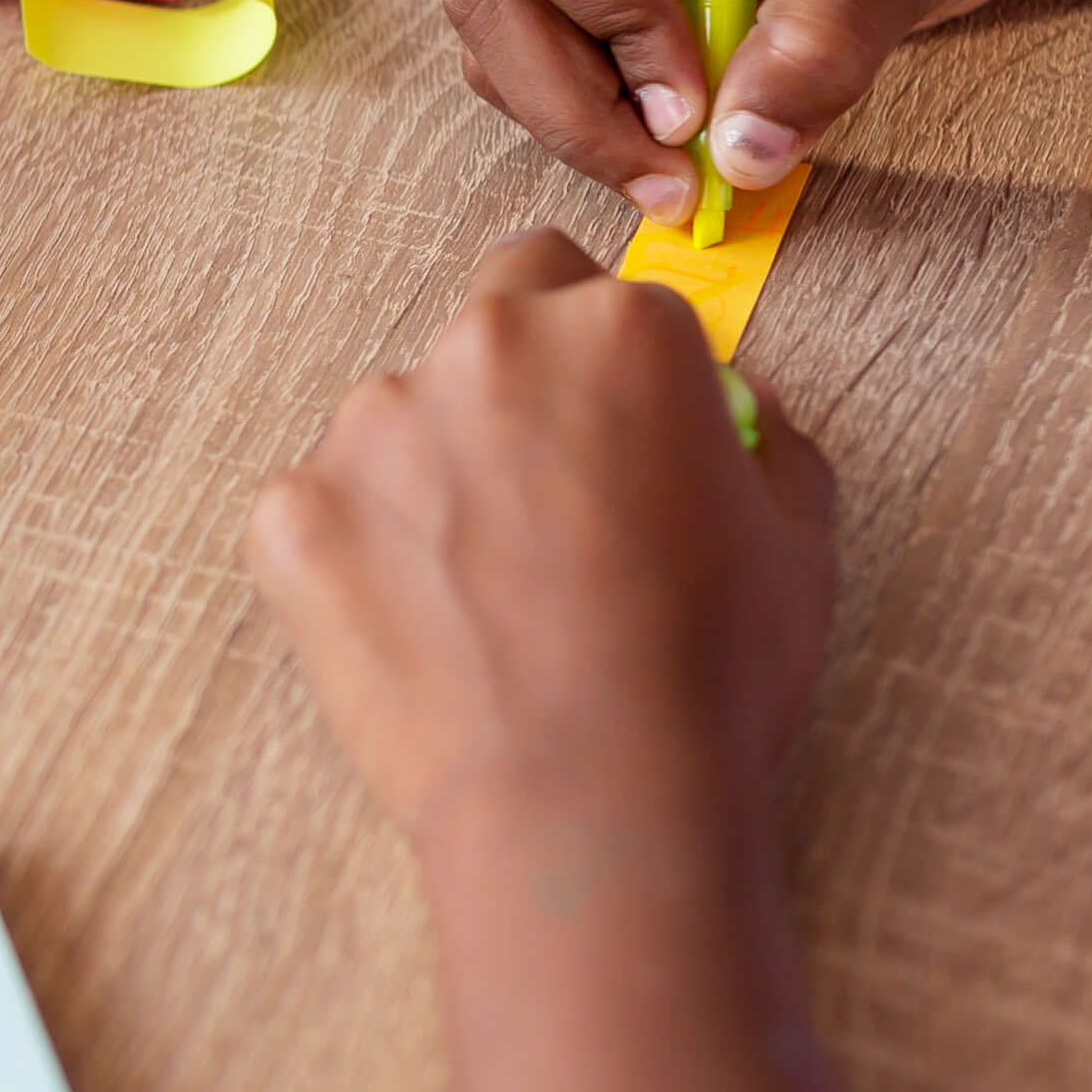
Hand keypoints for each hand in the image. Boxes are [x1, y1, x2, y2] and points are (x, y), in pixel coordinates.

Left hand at [249, 237, 838, 861]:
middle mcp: (486, 345)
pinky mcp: (293, 511)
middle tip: (544, 502)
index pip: (593, 291)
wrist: (588, 800)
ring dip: (432, 473)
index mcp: (618, 328)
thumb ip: (762, 436)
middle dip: (516, 383)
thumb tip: (733, 403)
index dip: (610, 370)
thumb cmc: (710, 675)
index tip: (618, 439)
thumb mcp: (798, 538)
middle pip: (492, 320)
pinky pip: (320, 510)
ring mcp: (373, 425)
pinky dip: (357, 556)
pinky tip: (418, 633)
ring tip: (482, 595)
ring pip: (398, 418)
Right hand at [447, 0, 1063, 222]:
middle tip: (677, 187)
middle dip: (577, 107)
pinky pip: (526, 49)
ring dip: (578, 120)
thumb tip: (742, 154)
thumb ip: (823, 42)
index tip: (697, 112)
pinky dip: (586, 112)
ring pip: (500, 35)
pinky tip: (670, 136)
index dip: (614, 35)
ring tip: (683, 171)